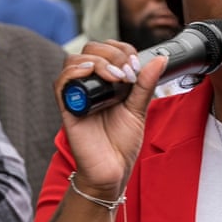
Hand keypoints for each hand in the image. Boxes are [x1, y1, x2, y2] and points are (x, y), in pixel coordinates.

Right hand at [54, 40, 167, 196]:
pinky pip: (61, 84)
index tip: (135, 65)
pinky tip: (90, 73)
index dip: (121, 50)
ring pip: (74, 61)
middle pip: (89, 50)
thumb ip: (146, 84)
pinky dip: (73, 73)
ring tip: (115, 77)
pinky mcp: (68, 109)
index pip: (107, 50)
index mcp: (107, 83)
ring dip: (97, 61)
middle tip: (127, 73)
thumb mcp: (138, 109)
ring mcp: (78, 96)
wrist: (112, 170)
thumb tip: (160, 59)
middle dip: (111, 54)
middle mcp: (90, 86)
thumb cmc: (121, 144)